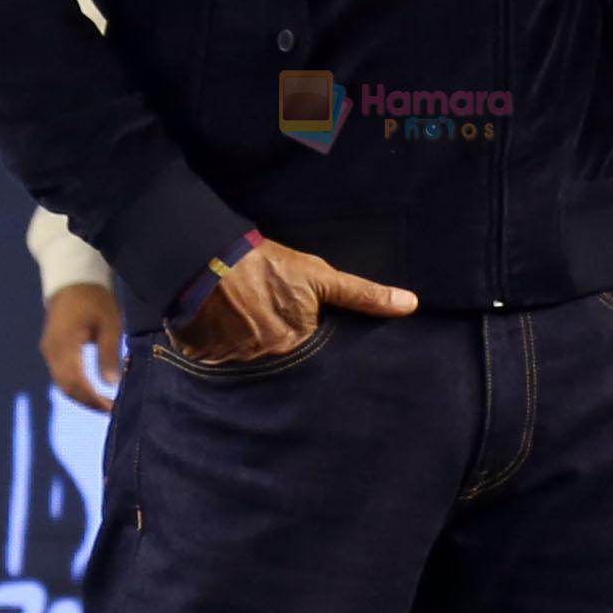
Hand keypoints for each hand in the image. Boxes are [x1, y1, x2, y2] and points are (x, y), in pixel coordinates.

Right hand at [36, 280, 123, 411]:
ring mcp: (48, 351)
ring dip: (81, 396)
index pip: (76, 382)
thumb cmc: (94, 299)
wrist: (72, 279)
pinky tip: (92, 390)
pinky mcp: (50, 349)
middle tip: (110, 410)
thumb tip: (111, 384)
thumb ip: (108, 354)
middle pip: (66, 387)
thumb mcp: (109, 324)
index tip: (111, 409)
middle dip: (88, 402)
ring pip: (62, 383)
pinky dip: (75, 386)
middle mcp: (51, 352)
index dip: (93, 399)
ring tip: (103, 403)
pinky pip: (60, 374)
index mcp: (65, 345)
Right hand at [161, 234, 418, 366]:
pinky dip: (215, 345)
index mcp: (295, 341)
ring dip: (243, 343)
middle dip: (272, 341)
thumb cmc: (268, 263)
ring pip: (244, 357)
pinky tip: (216, 325)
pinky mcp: (203, 354)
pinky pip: (213, 358)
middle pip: (275, 355)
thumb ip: (363, 295)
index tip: (289, 318)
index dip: (299, 333)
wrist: (208, 255)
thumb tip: (410, 305)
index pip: (305, 349)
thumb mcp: (320, 276)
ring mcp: (232, 357)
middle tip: (262, 315)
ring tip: (238, 317)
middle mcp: (266, 356)